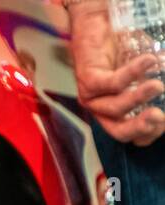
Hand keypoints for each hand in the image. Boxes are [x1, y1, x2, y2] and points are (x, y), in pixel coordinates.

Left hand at [70, 2, 164, 145]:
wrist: (99, 28)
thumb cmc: (124, 52)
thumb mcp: (146, 73)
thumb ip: (158, 84)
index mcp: (116, 114)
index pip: (131, 135)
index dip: (149, 134)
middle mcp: (102, 110)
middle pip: (119, 131)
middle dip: (140, 127)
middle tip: (159, 116)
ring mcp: (92, 97)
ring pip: (115, 108)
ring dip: (138, 98)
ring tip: (158, 86)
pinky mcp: (87, 80)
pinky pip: (111, 83)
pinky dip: (131, 74)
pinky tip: (149, 62)